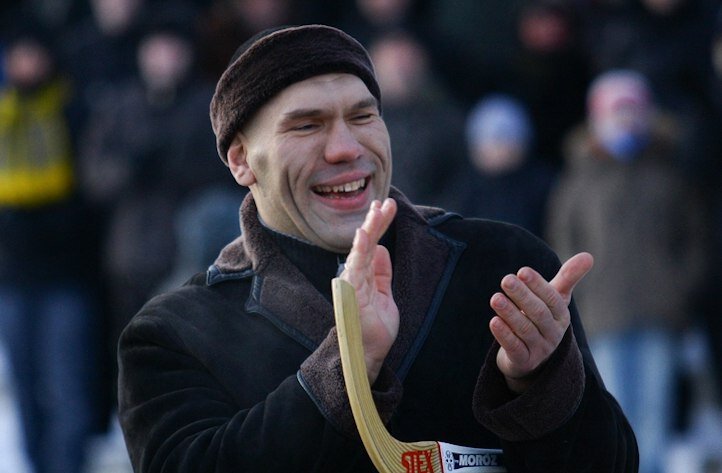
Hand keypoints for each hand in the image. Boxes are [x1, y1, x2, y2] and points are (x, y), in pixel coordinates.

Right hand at [339, 198, 398, 383]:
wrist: (369, 352)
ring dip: (368, 230)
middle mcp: (355, 276)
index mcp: (363, 274)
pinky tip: (363, 235)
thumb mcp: (384, 294)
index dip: (379, 225)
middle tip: (384, 202)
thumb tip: (382, 249)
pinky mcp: (351, 293)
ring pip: (360, 251)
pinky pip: (355, 268)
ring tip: (375, 212)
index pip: (372, 244)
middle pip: (365, 243)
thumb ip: (382, 272)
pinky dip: (359, 251)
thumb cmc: (375, 326)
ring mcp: (352, 284)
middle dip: (375, 221)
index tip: (387, 206)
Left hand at [489, 252, 593, 392]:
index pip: (552, 299)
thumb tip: (589, 255)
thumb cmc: (542, 321)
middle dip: (522, 296)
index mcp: (561, 316)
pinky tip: (493, 321)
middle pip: (538, 313)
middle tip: (506, 280)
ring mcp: (539, 349)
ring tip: (495, 298)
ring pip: (525, 330)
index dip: (538, 285)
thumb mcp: (555, 300)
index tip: (522, 271)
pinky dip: (504, 335)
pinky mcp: (523, 361)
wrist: (532, 359)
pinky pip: (515, 348)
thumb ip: (567, 278)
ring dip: (510, 313)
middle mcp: (552, 333)